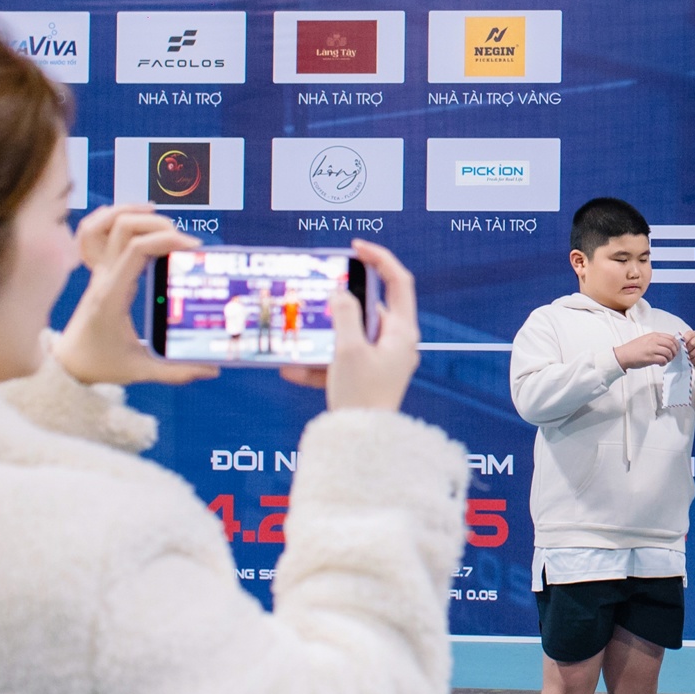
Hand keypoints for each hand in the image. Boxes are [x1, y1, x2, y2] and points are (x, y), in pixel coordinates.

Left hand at [53, 206, 215, 386]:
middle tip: (184, 243)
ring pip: (108, 223)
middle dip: (159, 225)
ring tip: (164, 224)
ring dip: (137, 215)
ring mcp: (98, 270)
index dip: (167, 241)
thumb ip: (177, 372)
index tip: (193, 249)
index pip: (136, 250)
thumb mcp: (140, 370)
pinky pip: (95, 232)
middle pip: (124, 227)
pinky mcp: (98, 270)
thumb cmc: (101, 364)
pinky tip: (137, 221)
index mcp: (112, 295)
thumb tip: (213, 370)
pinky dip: (113, 218)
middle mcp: (103, 277)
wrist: (68, 363)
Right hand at [278, 240, 420, 410]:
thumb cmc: (362, 396)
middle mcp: (396, 343)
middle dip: (340, 303)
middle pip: (369, 309)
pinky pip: (341, 361)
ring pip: (350, 336)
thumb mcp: (348, 350)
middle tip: (318, 295)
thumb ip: (344, 315)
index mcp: (401, 331)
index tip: (356, 248)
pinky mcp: (367, 377)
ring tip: (298, 336)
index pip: (398, 281)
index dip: (380, 258)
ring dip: (323, 338)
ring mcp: (382, 360)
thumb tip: (341, 294)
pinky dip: (319, 365)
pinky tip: (292, 370)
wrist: (362, 445)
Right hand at [614, 331, 680, 369]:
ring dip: (670, 358)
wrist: (623, 355)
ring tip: (666, 361)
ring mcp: (652, 349)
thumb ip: (657, 340)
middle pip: (671, 345)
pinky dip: (664, 363)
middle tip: (672, 357)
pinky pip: (663, 360)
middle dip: (674, 352)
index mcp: (654, 335)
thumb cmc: (634, 348)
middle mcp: (654, 340)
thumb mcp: (647, 339)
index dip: (676, 344)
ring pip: (668, 352)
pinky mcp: (649, 358)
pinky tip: (661, 364)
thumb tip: (669, 344)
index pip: (671, 337)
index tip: (675, 350)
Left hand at [683, 329, 694, 370]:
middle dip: (686, 350)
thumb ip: (683, 341)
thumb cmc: (694, 347)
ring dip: (689, 356)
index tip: (680, 345)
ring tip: (688, 357)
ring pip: (694, 353)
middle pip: (692, 344)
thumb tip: (674, 342)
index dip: (684, 340)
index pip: (689, 334)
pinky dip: (693, 361)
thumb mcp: (689, 342)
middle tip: (684, 352)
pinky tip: (692, 360)